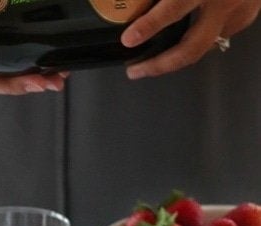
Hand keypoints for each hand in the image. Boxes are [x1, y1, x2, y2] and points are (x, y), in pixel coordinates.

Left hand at [122, 0, 260, 78]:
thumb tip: (136, 3)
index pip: (175, 7)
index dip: (151, 25)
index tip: (129, 39)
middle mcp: (224, 2)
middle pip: (190, 47)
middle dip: (159, 65)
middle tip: (135, 71)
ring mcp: (238, 13)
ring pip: (201, 48)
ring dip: (173, 59)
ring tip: (148, 64)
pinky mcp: (244, 17)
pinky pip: (214, 37)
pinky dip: (194, 41)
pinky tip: (176, 45)